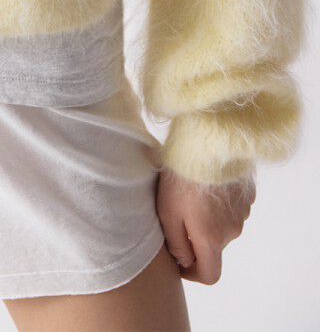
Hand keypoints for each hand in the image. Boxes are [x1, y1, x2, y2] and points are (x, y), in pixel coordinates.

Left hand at [156, 166, 255, 284]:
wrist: (208, 140)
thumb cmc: (182, 176)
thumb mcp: (167, 211)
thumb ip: (176, 244)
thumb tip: (184, 261)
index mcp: (212, 239)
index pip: (210, 275)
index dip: (192, 272)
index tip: (178, 259)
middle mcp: (233, 230)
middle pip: (214, 247)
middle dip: (196, 239)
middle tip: (177, 214)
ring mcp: (243, 211)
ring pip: (223, 226)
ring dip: (208, 218)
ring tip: (189, 193)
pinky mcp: (247, 194)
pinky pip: (231, 208)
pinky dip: (218, 204)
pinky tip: (205, 183)